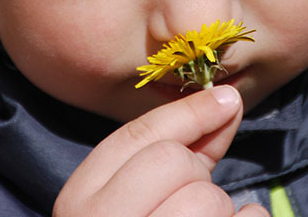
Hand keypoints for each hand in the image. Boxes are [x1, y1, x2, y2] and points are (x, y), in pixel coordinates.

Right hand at [53, 85, 268, 216]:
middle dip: (197, 177)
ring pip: (209, 201)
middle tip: (187, 206)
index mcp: (79, 205)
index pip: (137, 139)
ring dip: (220, 213)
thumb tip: (224, 102)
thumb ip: (172, 156)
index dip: (188, 114)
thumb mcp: (128, 203)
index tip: (228, 100)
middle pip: (176, 163)